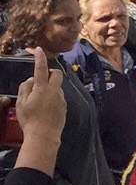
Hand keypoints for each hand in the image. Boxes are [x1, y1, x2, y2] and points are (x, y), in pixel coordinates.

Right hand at [9, 49, 64, 172]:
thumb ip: (25, 88)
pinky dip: (52, 98)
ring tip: (38, 102)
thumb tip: (31, 80)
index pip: (41, 69)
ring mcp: (61, 99)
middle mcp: (55, 91)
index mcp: (42, 89)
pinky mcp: (65, 106)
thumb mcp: (21, 103)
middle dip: (50, 72)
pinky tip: (45, 109)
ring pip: (57, 87)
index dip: (40, 58)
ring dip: (49, 88)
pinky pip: (58, 97)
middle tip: (40, 80)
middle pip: (56, 74)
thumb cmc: (29, 119)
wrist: (44, 135)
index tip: (39, 49)